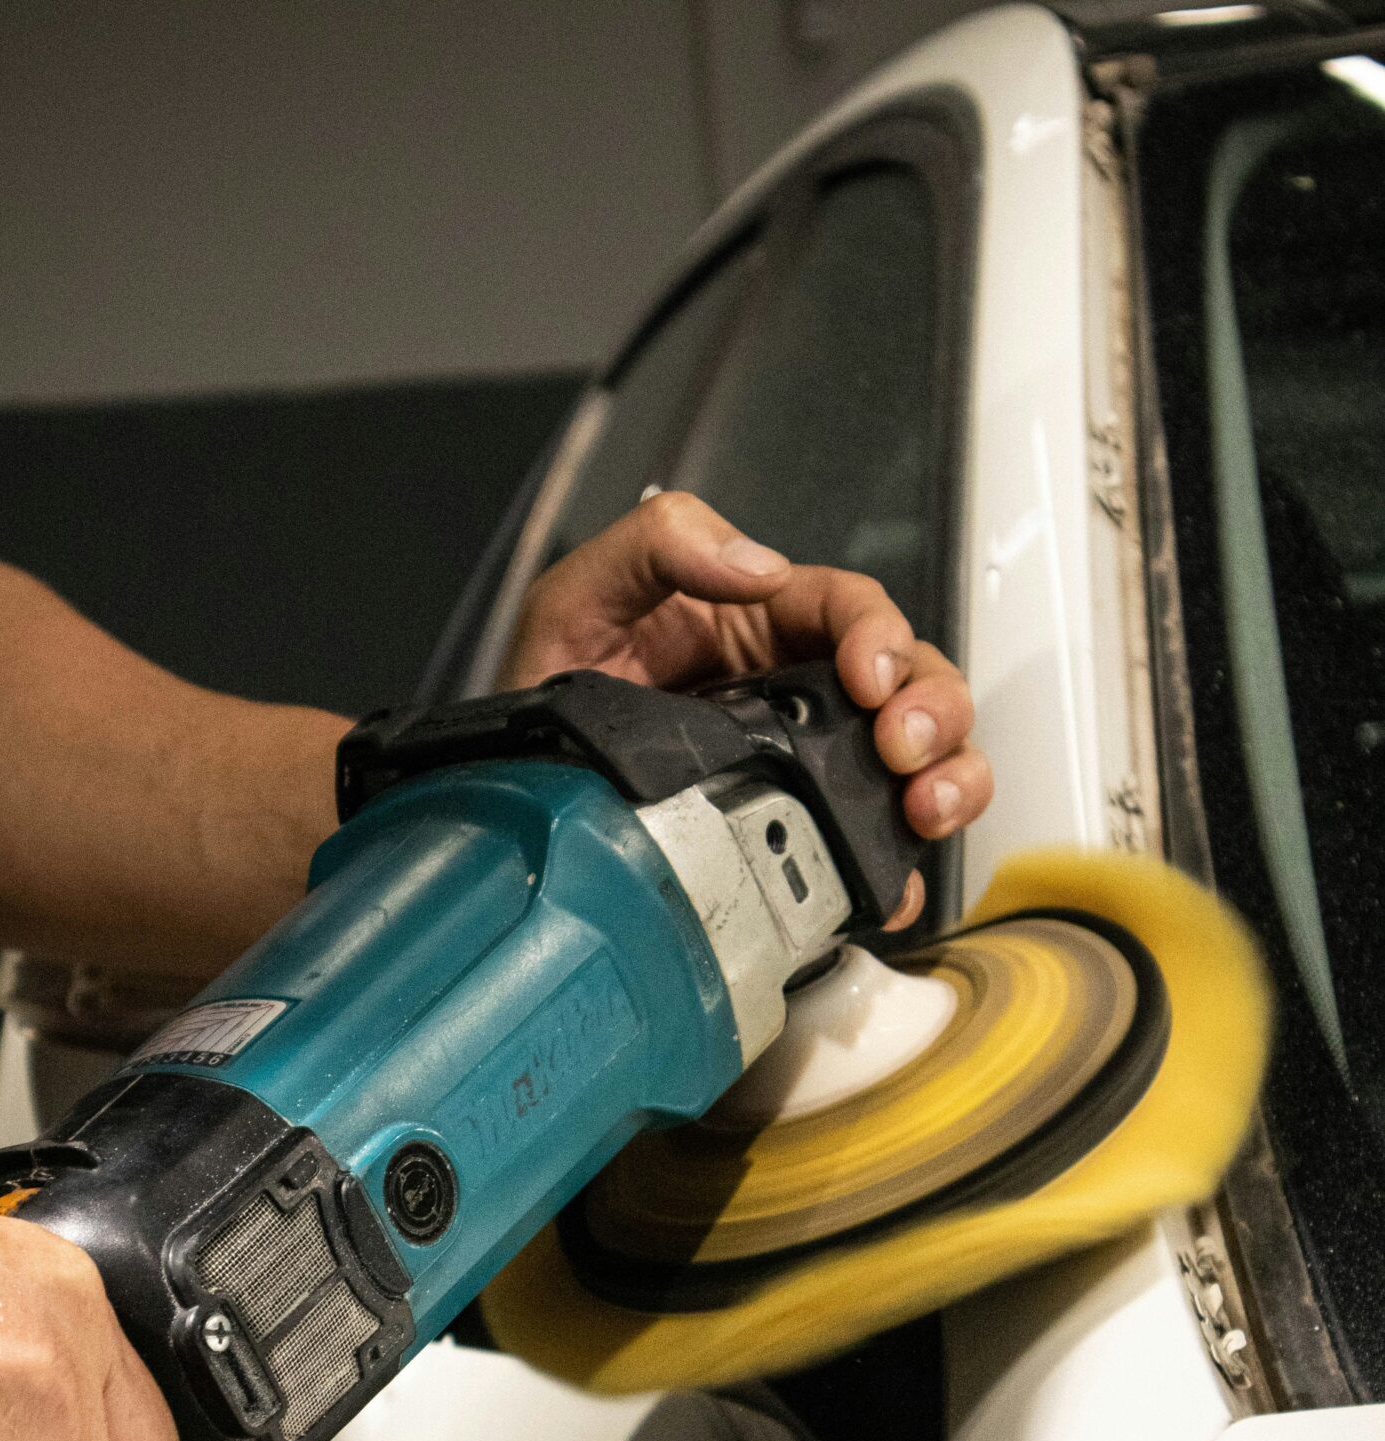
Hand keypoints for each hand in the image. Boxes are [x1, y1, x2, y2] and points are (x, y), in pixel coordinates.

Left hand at [502, 491, 992, 922]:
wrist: (502, 796)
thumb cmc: (538, 689)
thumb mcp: (579, 594)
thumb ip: (661, 545)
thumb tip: (757, 567)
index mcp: (756, 624)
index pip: (850, 612)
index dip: (879, 636)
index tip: (869, 677)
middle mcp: (794, 695)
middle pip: (912, 685)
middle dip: (933, 712)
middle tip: (903, 749)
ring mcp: (801, 769)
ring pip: (918, 764)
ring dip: (948, 781)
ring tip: (923, 809)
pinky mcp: (794, 840)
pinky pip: (870, 854)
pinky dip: (901, 871)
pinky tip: (891, 885)